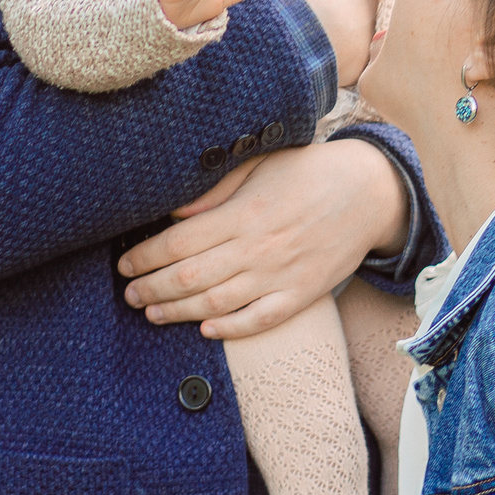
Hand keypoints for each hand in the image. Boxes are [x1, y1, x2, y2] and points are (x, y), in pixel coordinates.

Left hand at [118, 139, 407, 337]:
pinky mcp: (302, 294)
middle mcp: (259, 247)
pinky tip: (205, 329)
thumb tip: (174, 212)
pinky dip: (230, 328)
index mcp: (245, 212)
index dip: (146, 256)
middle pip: (190, 277)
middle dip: (152, 288)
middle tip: (128, 294)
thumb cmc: (309, 172)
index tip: (124, 263)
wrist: (369, 192)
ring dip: (178, 312)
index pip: (180, 241)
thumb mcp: (261, 165)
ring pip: (218, 304)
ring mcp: (281, 274)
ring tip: (152, 313)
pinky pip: (260, 319)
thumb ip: (216, 190)